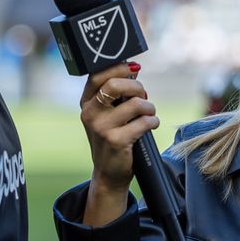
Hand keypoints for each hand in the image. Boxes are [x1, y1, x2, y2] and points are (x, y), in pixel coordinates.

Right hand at [80, 63, 158, 193]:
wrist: (109, 172)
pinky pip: (144, 122)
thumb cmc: (112, 136)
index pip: (98, 75)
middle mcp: (90, 113)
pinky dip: (153, 121)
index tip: (134, 67)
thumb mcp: (106, 113)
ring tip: (148, 114)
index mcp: (86, 102)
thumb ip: (115, 93)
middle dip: (137, 87)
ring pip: (135, 103)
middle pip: (115, 85)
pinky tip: (150, 125)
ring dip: (149, 107)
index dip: (118, 67)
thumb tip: (133, 67)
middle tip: (143, 95)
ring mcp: (101, 127)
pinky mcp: (116, 140)